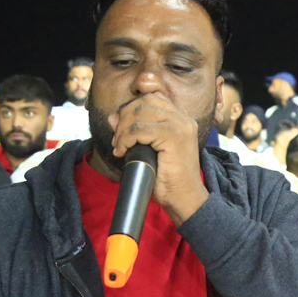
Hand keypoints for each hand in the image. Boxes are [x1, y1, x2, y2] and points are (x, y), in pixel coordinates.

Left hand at [108, 93, 209, 225]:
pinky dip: (125, 139)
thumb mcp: (149, 149)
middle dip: (124, 118)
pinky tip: (122, 152)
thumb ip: (134, 130)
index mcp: (181, 119)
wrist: (184, 197)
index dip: (132, 109)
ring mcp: (180, 125)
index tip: (122, 130)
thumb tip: (112, 117)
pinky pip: (139, 129)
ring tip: (119, 146)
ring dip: (123, 129)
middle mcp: (183, 118)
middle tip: (117, 140)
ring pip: (140, 113)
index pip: (152, 98)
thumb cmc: (168, 178)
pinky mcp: (173, 136)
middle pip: (144, 102)